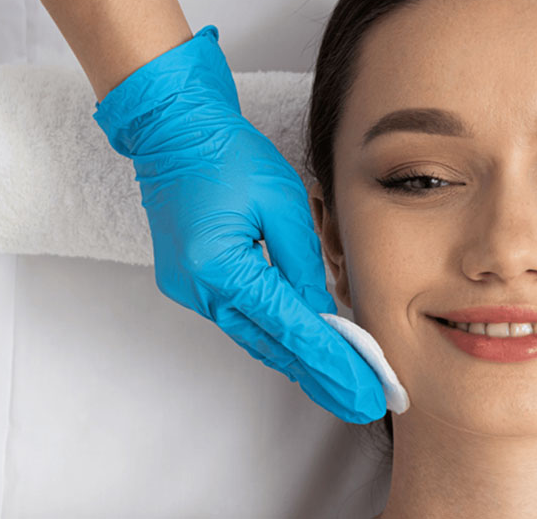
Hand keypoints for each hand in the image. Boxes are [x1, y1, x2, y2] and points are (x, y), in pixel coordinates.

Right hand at [93, 25, 385, 423]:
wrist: (173, 132)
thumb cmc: (228, 154)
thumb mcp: (281, 202)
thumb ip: (302, 263)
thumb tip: (323, 312)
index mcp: (220, 265)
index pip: (290, 325)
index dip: (331, 360)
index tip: (363, 388)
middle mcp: (199, 287)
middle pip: (269, 343)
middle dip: (319, 376)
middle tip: (360, 402)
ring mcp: (188, 289)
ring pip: (253, 335)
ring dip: (297, 360)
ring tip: (340, 385)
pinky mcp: (189, 283)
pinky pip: (239, 318)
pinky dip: (273, 334)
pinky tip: (302, 350)